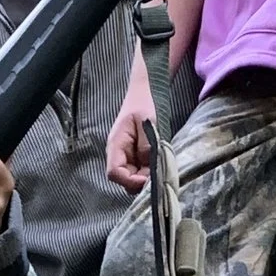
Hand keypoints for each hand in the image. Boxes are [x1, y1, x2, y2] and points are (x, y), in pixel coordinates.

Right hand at [106, 53, 156, 187]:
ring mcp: (128, 157)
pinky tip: (160, 164)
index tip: (148, 178)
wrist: (146, 93)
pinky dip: (151, 172)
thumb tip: (148, 167)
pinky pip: (141, 172)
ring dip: (147, 178)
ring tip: (161, 167)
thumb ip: (147, 146)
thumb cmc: (145, 104)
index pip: (114, 173)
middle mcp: (119, 155)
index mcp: (116, 145)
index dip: (130, 180)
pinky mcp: (137, 158)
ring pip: (134, 179)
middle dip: (141, 181)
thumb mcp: (148, 124)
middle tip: (159, 173)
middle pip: (124, 180)